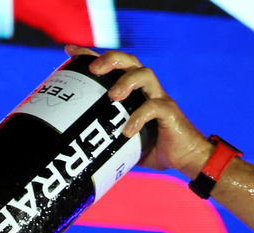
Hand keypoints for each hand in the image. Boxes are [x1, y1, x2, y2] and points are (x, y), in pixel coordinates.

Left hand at [65, 46, 213, 177]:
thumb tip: (76, 148)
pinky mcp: (170, 113)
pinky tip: (127, 131)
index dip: (92, 56)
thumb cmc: (152, 147)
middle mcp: (146, 89)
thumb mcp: (122, 141)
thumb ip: (105, 137)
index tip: (70, 53)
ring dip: (127, 81)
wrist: (183, 159)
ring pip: (145, 74)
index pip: (112, 67)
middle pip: (130, 61)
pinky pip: (155, 107)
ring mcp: (159, 98)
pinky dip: (139, 117)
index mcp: (133, 91)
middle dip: (110, 59)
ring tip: (113, 96)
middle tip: (93, 69)